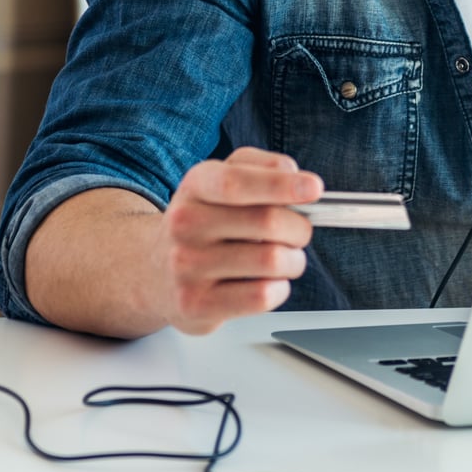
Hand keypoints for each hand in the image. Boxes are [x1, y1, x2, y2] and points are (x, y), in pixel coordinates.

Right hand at [161, 147, 320, 334]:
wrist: (156, 273)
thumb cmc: (203, 223)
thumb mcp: (221, 180)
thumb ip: (261, 166)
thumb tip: (293, 174)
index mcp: (195, 186)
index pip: (237, 182)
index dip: (280, 185)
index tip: (314, 188)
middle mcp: (185, 225)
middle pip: (268, 223)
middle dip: (299, 228)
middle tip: (299, 232)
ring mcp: (186, 267)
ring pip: (271, 261)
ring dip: (293, 260)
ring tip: (284, 259)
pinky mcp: (196, 305)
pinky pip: (262, 296)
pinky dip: (279, 288)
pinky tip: (268, 282)